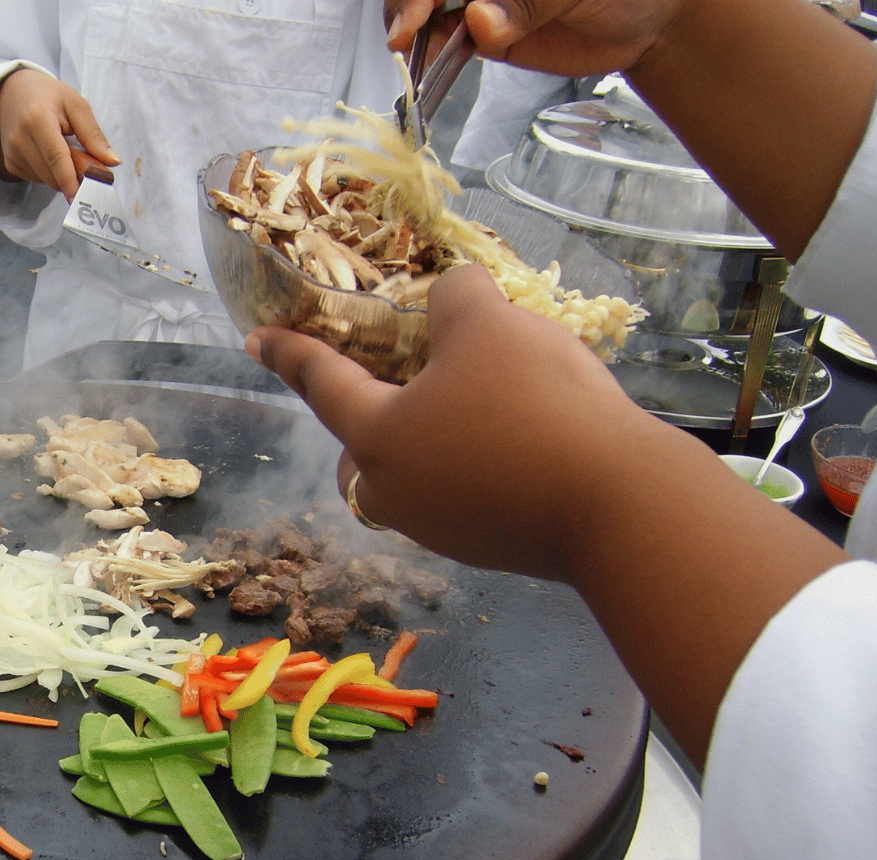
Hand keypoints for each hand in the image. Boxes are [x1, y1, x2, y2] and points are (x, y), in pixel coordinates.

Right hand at [0, 68, 120, 201]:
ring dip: (61, 174)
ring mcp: (12, 154)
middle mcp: (19, 139)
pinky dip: (49, 172)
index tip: (82, 197)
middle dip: (74, 176)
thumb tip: (112, 162)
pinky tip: (48, 153)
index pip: (56, 157)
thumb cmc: (48, 96)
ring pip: (47, 180)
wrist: (12, 92)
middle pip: (52, 174)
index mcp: (37, 120)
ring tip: (63, 149)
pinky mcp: (10, 164)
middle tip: (86, 161)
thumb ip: (93, 134)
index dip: (70, 180)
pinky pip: (38, 179)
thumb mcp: (76, 104)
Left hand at [248, 263, 852, 765]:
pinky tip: (520, 438)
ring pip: (412, 476)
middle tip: (395, 384)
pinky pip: (462, 494)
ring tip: (474, 401)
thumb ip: (455, 297)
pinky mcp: (491, 548)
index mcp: (376, 437)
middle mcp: (397, 492)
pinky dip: (473, 463)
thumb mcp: (490, 323)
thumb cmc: (536, 405)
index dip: (289, 352)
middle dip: (366, 420)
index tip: (254, 341)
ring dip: (428, 440)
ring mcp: (443, 530)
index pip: (321, 383)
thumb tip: (452, 295)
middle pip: (361, 451)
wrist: (622, 508)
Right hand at [384, 0, 690, 77]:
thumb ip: (529, 4)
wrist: (651, 19)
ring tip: (414, 53)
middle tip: (404, 37)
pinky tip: (431, 63)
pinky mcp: (483, 33)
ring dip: (412, 31)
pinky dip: (431, 55)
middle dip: (406, 6)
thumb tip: (480, 21)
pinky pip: (444, 42)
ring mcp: (479, 0)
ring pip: (425, 11)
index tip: (413, 19)